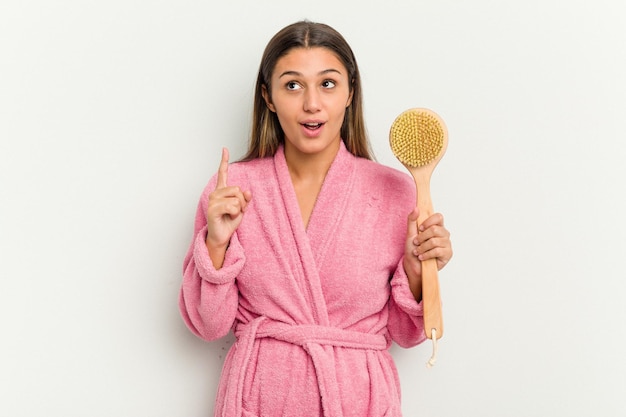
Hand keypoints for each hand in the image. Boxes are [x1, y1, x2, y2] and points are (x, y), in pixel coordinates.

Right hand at [205, 148, 251, 267]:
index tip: (225, 149)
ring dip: (239, 209)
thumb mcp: (242, 209)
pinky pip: (232, 206)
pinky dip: (235, 213)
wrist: (222, 236)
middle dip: (242, 202)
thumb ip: (245, 199)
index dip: (224, 161)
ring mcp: (212, 201)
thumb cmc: (230, 221)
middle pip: (237, 189)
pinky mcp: (212, 209)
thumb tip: (247, 191)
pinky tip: (228, 217)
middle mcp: (215, 193)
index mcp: (222, 191)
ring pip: (236, 198)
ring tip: (231, 215)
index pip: (222, 173)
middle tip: (237, 211)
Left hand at [403, 208, 452, 298]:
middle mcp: (444, 234)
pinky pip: (437, 251)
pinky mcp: (448, 254)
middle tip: (416, 243)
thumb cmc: (413, 249)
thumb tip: (416, 208)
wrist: (413, 265)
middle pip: (435, 229)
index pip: (439, 217)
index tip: (420, 228)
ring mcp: (447, 244)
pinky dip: (426, 255)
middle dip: (422, 237)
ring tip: (418, 252)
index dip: (429, 221)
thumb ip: (412, 220)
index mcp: (437, 227)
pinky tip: (422, 257)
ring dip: (422, 248)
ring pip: (434, 241)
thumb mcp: (410, 234)